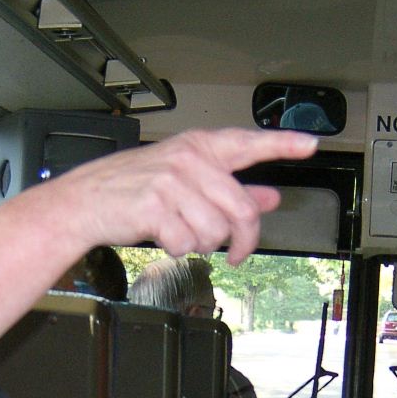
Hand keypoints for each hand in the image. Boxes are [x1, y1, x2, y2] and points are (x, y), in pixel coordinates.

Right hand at [42, 128, 318, 264]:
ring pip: (215, 232)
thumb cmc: (135, 189)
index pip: (248, 144)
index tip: (311, 145)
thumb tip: (270, 197)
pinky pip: (187, 242)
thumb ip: (231, 188)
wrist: (85, 201)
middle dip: (243, 240)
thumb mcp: (185, 179)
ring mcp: (171, 182)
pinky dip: (178, 248)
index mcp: (199, 148)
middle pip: (241, 210)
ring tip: (182, 233)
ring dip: (202, 244)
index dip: (282, 144)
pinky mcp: (155, 207)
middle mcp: (189, 160)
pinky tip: (164, 236)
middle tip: (237, 254)